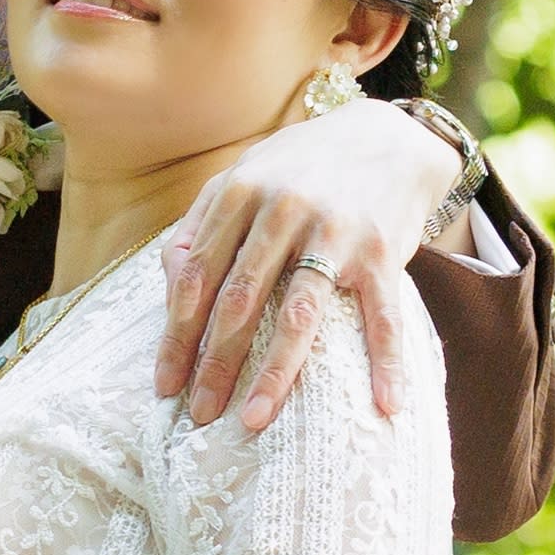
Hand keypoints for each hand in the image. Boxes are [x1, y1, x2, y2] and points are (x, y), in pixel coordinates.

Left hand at [161, 92, 463, 432]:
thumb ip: (201, 224)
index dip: (178, 336)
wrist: (388, 135)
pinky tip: (383, 405)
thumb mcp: (243, 176)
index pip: (197, 278)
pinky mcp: (382, 251)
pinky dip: (385, 363)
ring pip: (299, 315)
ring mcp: (336, 232)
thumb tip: (169, 284)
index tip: (166, 385)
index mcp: (241, 193)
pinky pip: (383, 317)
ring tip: (254, 419)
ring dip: (275, 373)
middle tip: (200, 414)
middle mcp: (285, 210)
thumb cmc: (301, 166)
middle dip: (216, 363)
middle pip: (240, 301)